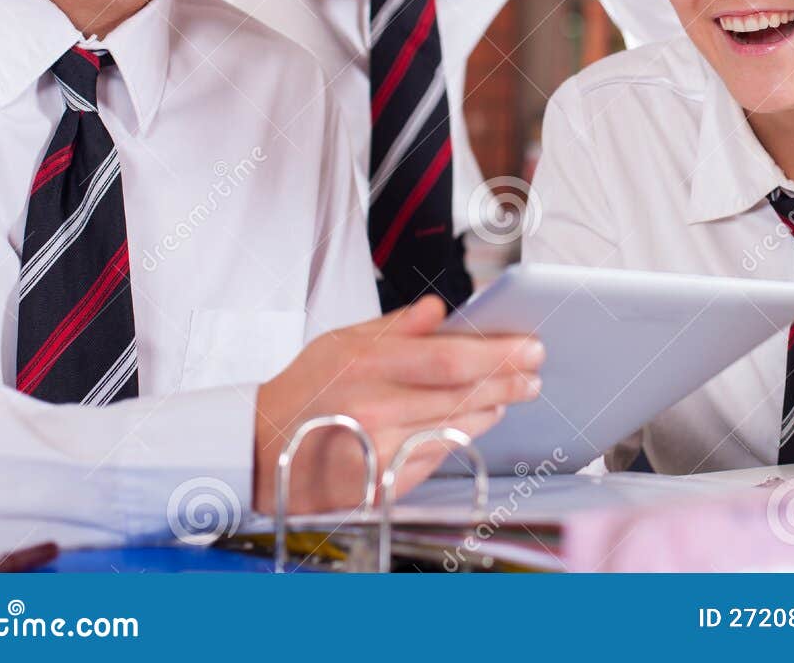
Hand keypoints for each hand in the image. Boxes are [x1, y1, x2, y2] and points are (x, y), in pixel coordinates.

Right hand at [252, 296, 542, 513]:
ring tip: (505, 396)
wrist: (260, 451)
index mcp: (366, 363)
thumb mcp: (341, 341)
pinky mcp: (383, 484)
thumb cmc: (305, 390)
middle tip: (533, 374)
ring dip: (490, 410)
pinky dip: (458, 438)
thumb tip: (441, 310)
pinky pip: (438, 457)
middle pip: (463, 396)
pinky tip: (468, 423)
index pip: (450, 359)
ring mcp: (380, 451)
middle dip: (508, 383)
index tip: (530, 348)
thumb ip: (396, 325)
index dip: (498, 354)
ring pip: (458, 429)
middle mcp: (375, 409)